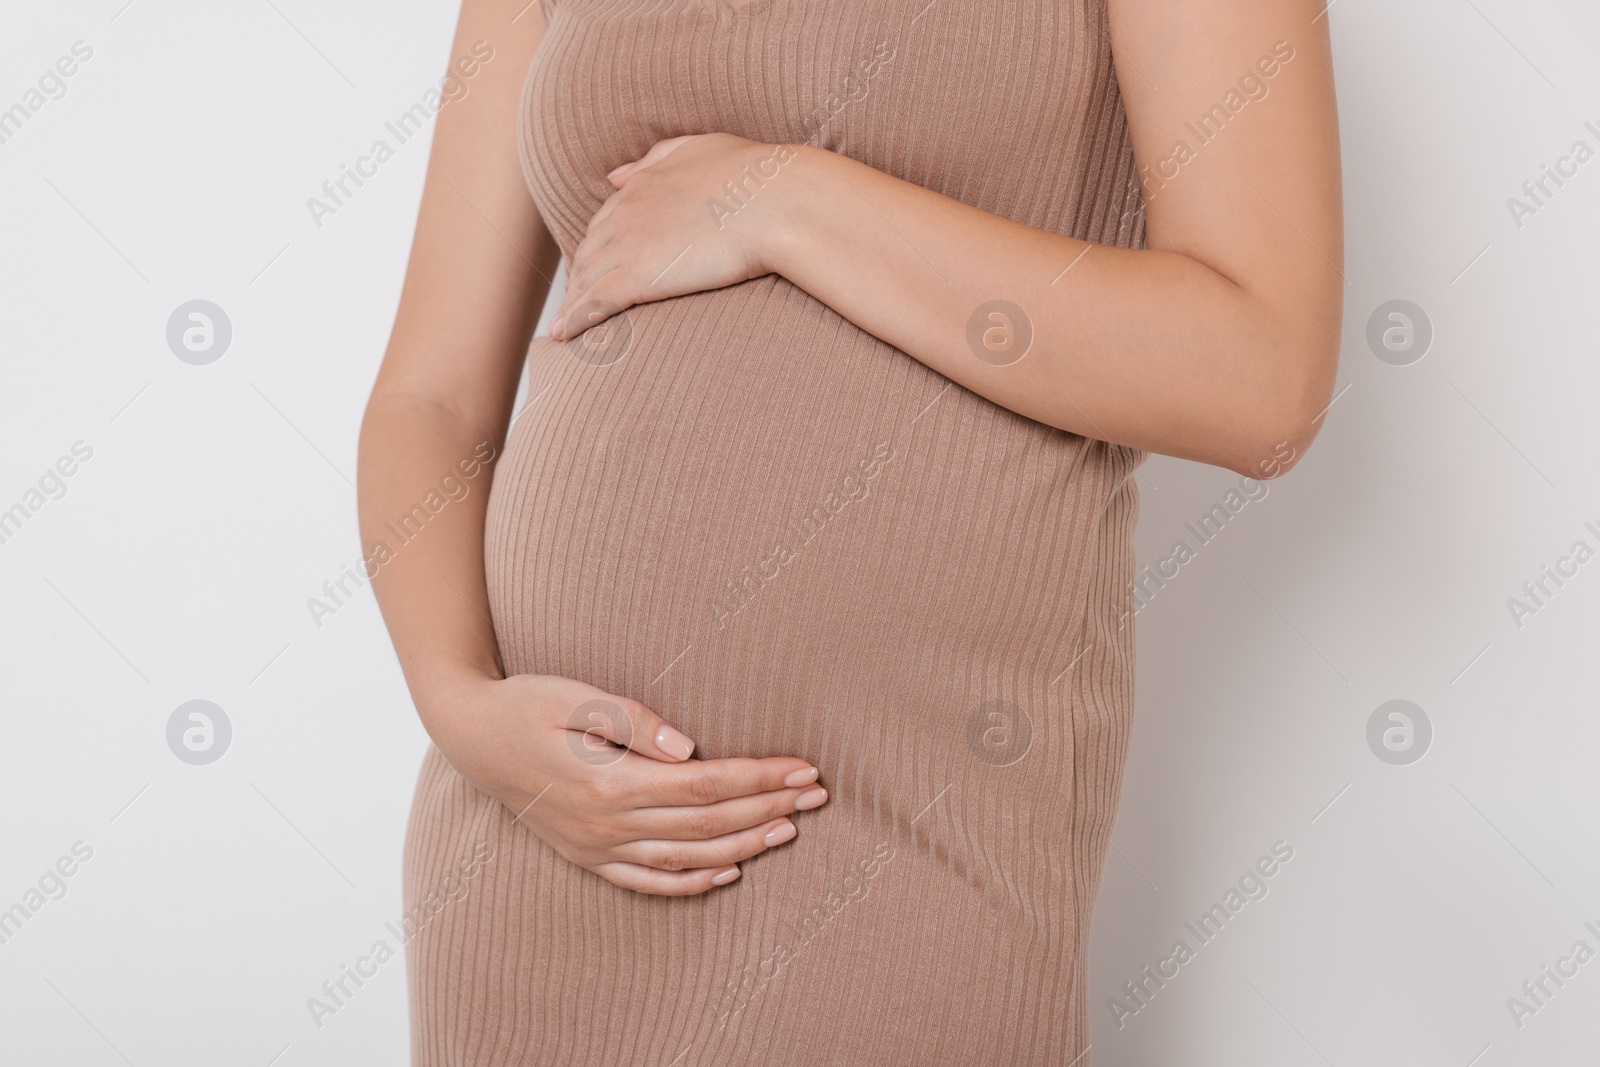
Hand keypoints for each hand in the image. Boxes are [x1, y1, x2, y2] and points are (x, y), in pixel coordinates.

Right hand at [419, 671, 827, 895]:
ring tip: (790, 828)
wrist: (470, 736)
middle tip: (817, 793)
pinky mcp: (588, 855)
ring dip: (744, 844)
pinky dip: (692, 881)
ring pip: (686, 857)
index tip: (803, 768)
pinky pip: (648, 881)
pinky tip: (728, 871)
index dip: (759, 778)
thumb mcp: (573, 696)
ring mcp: (597, 846)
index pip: (704, 785)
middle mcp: (607, 824)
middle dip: (768, 807)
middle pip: (706, 823)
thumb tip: (687, 745)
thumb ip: (630, 722)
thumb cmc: (526, 703)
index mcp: (608, 782)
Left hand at [550, 133, 801, 340]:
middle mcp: (627, 211)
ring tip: (566, 325)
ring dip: (572, 301)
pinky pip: (595, 301)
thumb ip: (657, 159)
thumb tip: (615, 176)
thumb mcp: (702, 149)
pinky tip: (564, 335)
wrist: (778, 201)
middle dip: (579, 277)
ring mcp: (629, 243)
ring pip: (586, 277)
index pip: (605, 220)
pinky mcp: (639, 275)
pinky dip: (574, 319)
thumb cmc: (756, 176)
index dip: (597, 246)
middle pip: (589, 251)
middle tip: (577, 301)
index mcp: (643, 183)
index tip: (594, 266)